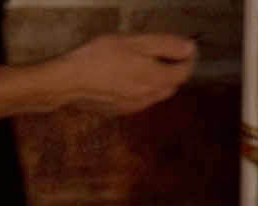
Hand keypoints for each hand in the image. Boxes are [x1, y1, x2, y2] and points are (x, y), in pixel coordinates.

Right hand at [53, 34, 195, 115]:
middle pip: (172, 85)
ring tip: (143, 65)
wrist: (68, 82)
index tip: (186, 47)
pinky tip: (126, 79)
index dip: (189, 58)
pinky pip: (139, 101)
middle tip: (164, 54)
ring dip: (157, 81)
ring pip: (155, 94)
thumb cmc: (101, 57)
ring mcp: (133, 107)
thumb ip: (166, 45)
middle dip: (173, 70)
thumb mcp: (135, 42)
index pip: (185, 71)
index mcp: (157, 79)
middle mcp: (149, 97)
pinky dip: (141, 90)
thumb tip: (189, 49)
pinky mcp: (118, 111)